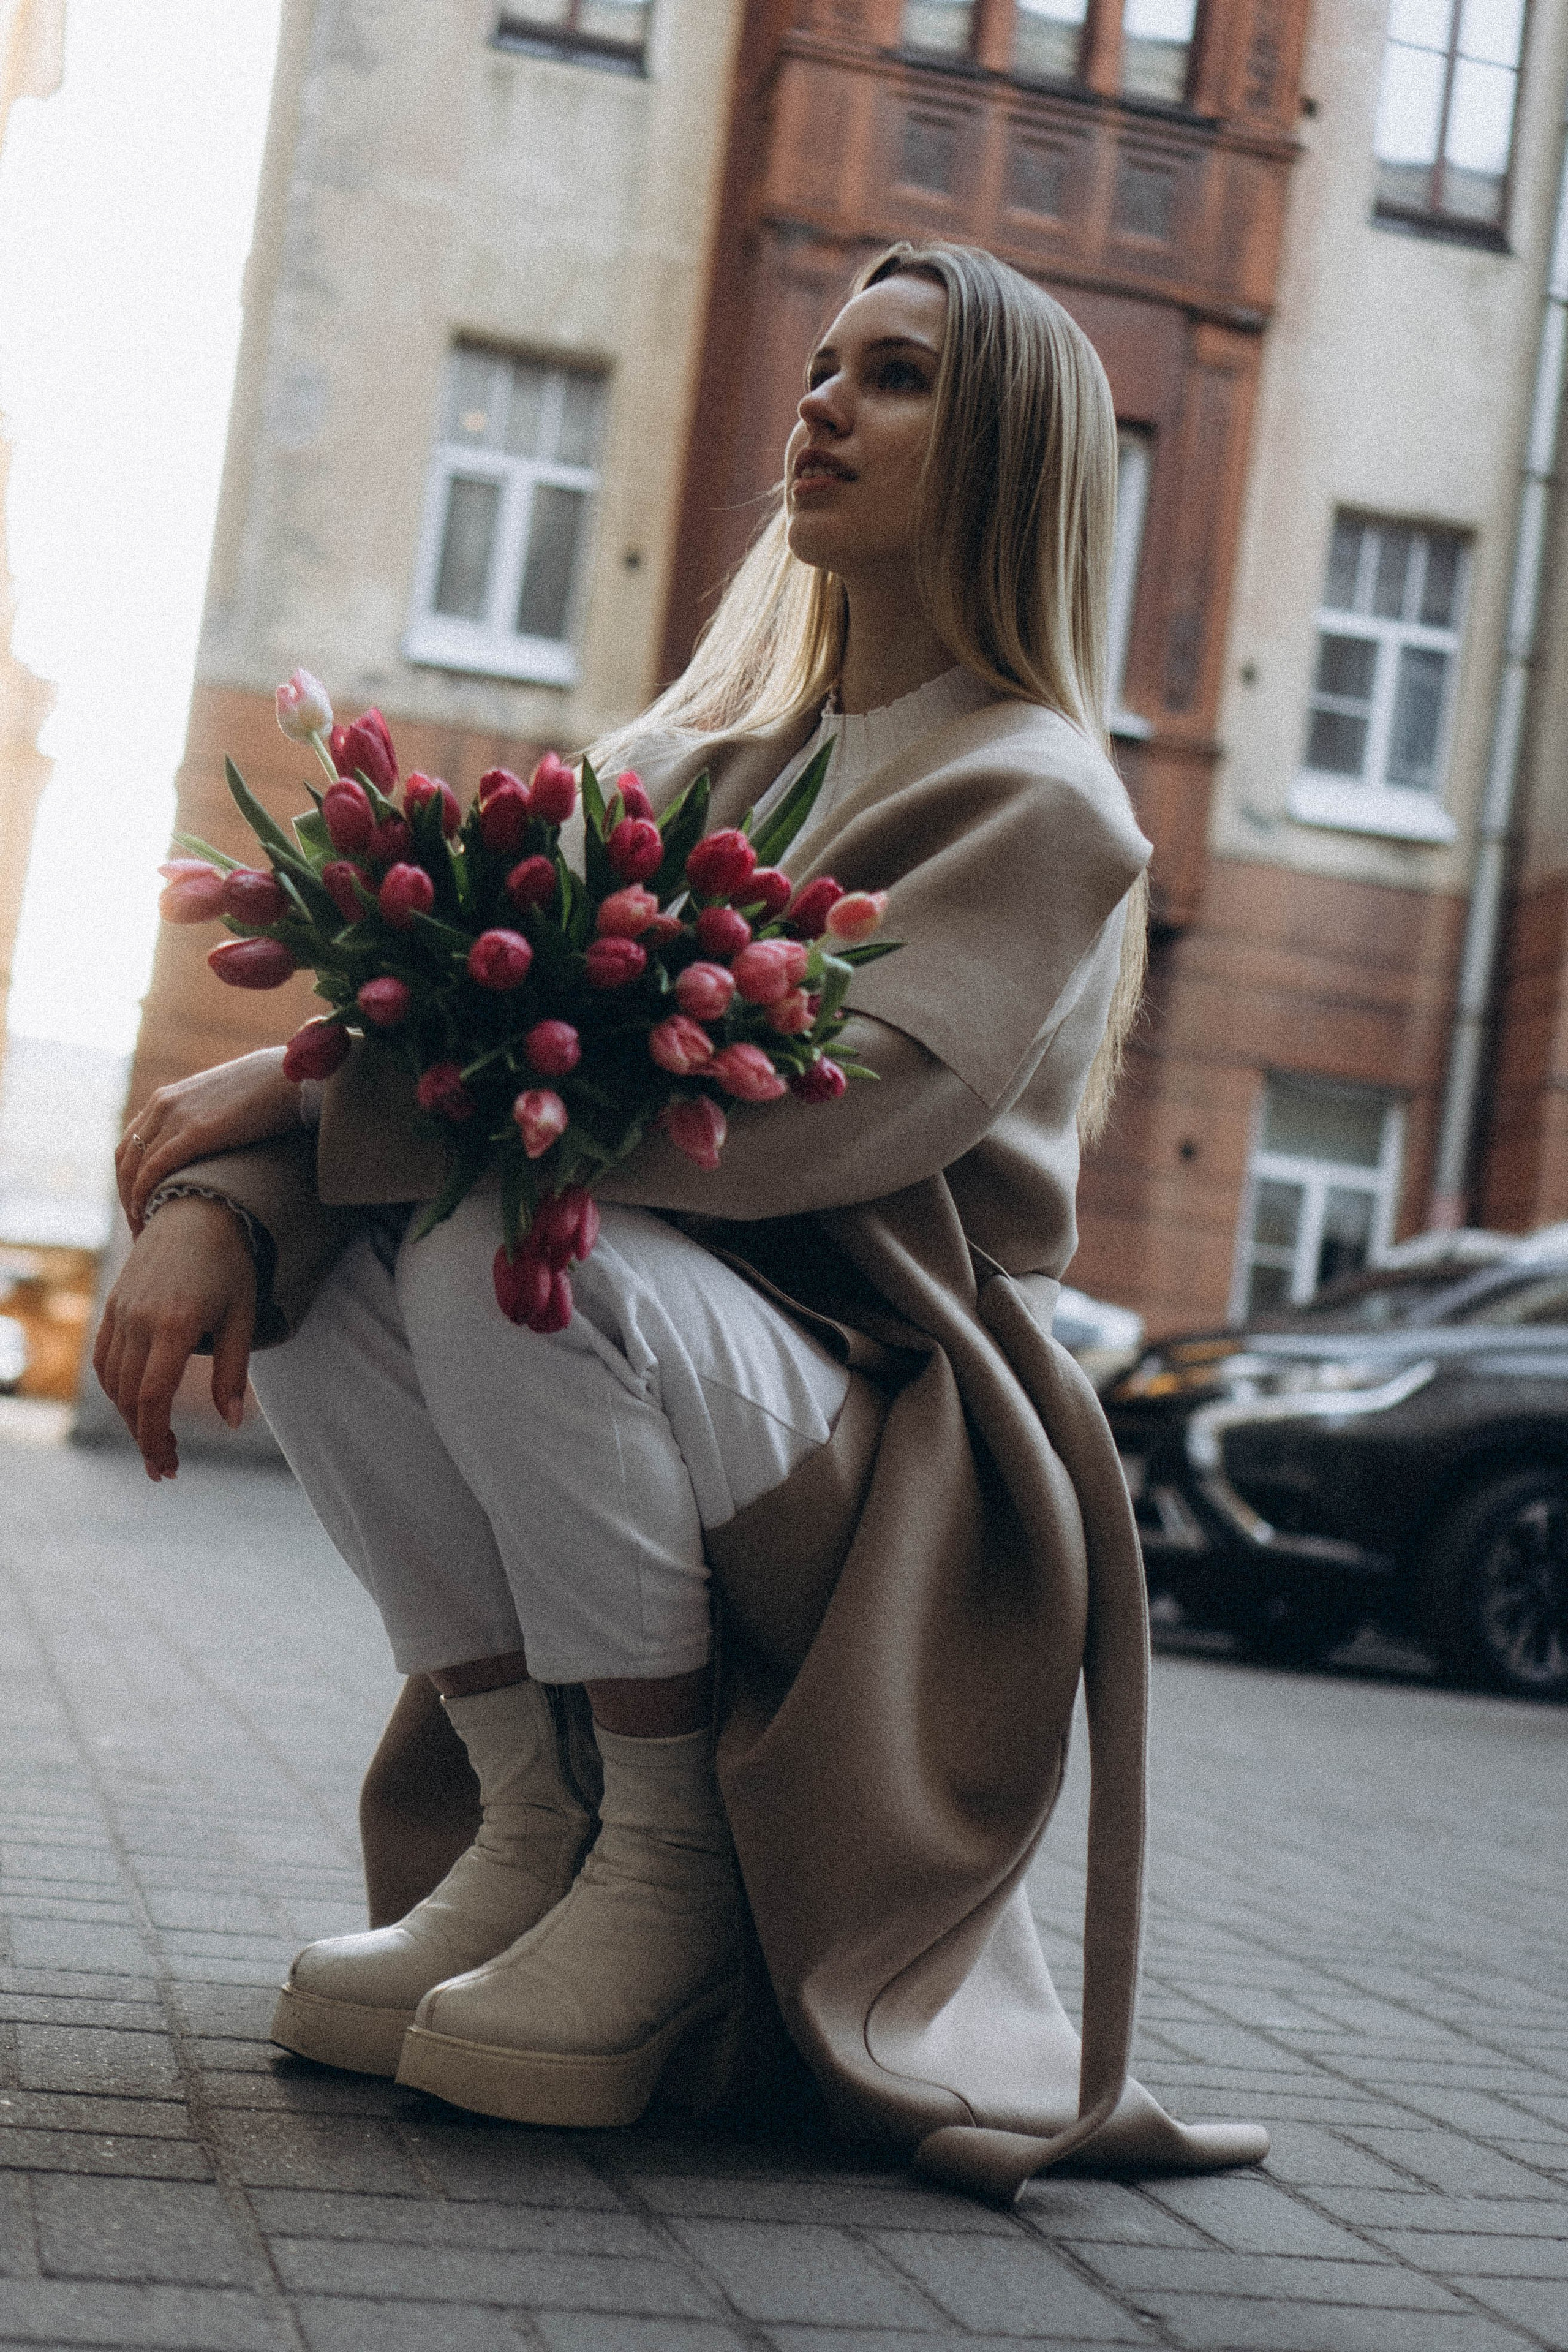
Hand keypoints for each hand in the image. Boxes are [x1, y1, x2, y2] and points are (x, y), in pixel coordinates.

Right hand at [92, 1198, 257, 1479]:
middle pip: (130, 1396)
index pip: (154, 1396)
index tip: (170, 1466)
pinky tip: (136, 1406)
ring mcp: (121, 1311)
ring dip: (130, 1417)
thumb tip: (233, 1422)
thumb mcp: (243, 1316)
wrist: (197, 1212)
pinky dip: (116, 1389)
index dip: (157, 1438)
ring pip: (113, 1381)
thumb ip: (233, 1370)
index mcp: (175, 1323)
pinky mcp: (113, 1305)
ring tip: (154, 1443)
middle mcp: (140, 1319)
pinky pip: (105, 1358)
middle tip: (166, 1469)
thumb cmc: (231, 1265)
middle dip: (146, 1438)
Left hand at [118, 1048, 299, 1232]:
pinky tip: (149, 1215)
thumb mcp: (219, 1107)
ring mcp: (176, 1116)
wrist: (288, 1076)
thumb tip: (206, 1152)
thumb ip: (202, 1125)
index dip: (128, 1177)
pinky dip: (145, 1194)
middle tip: (137, 1224)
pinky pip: (155, 1168)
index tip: (137, 1205)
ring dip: (133, 1202)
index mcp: (165, 1099)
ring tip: (143, 1230)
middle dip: (125, 1194)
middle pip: (126, 1158)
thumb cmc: (264, 1094)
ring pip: (135, 1166)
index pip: (130, 1144)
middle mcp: (162, 1105)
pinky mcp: (195, 1131)